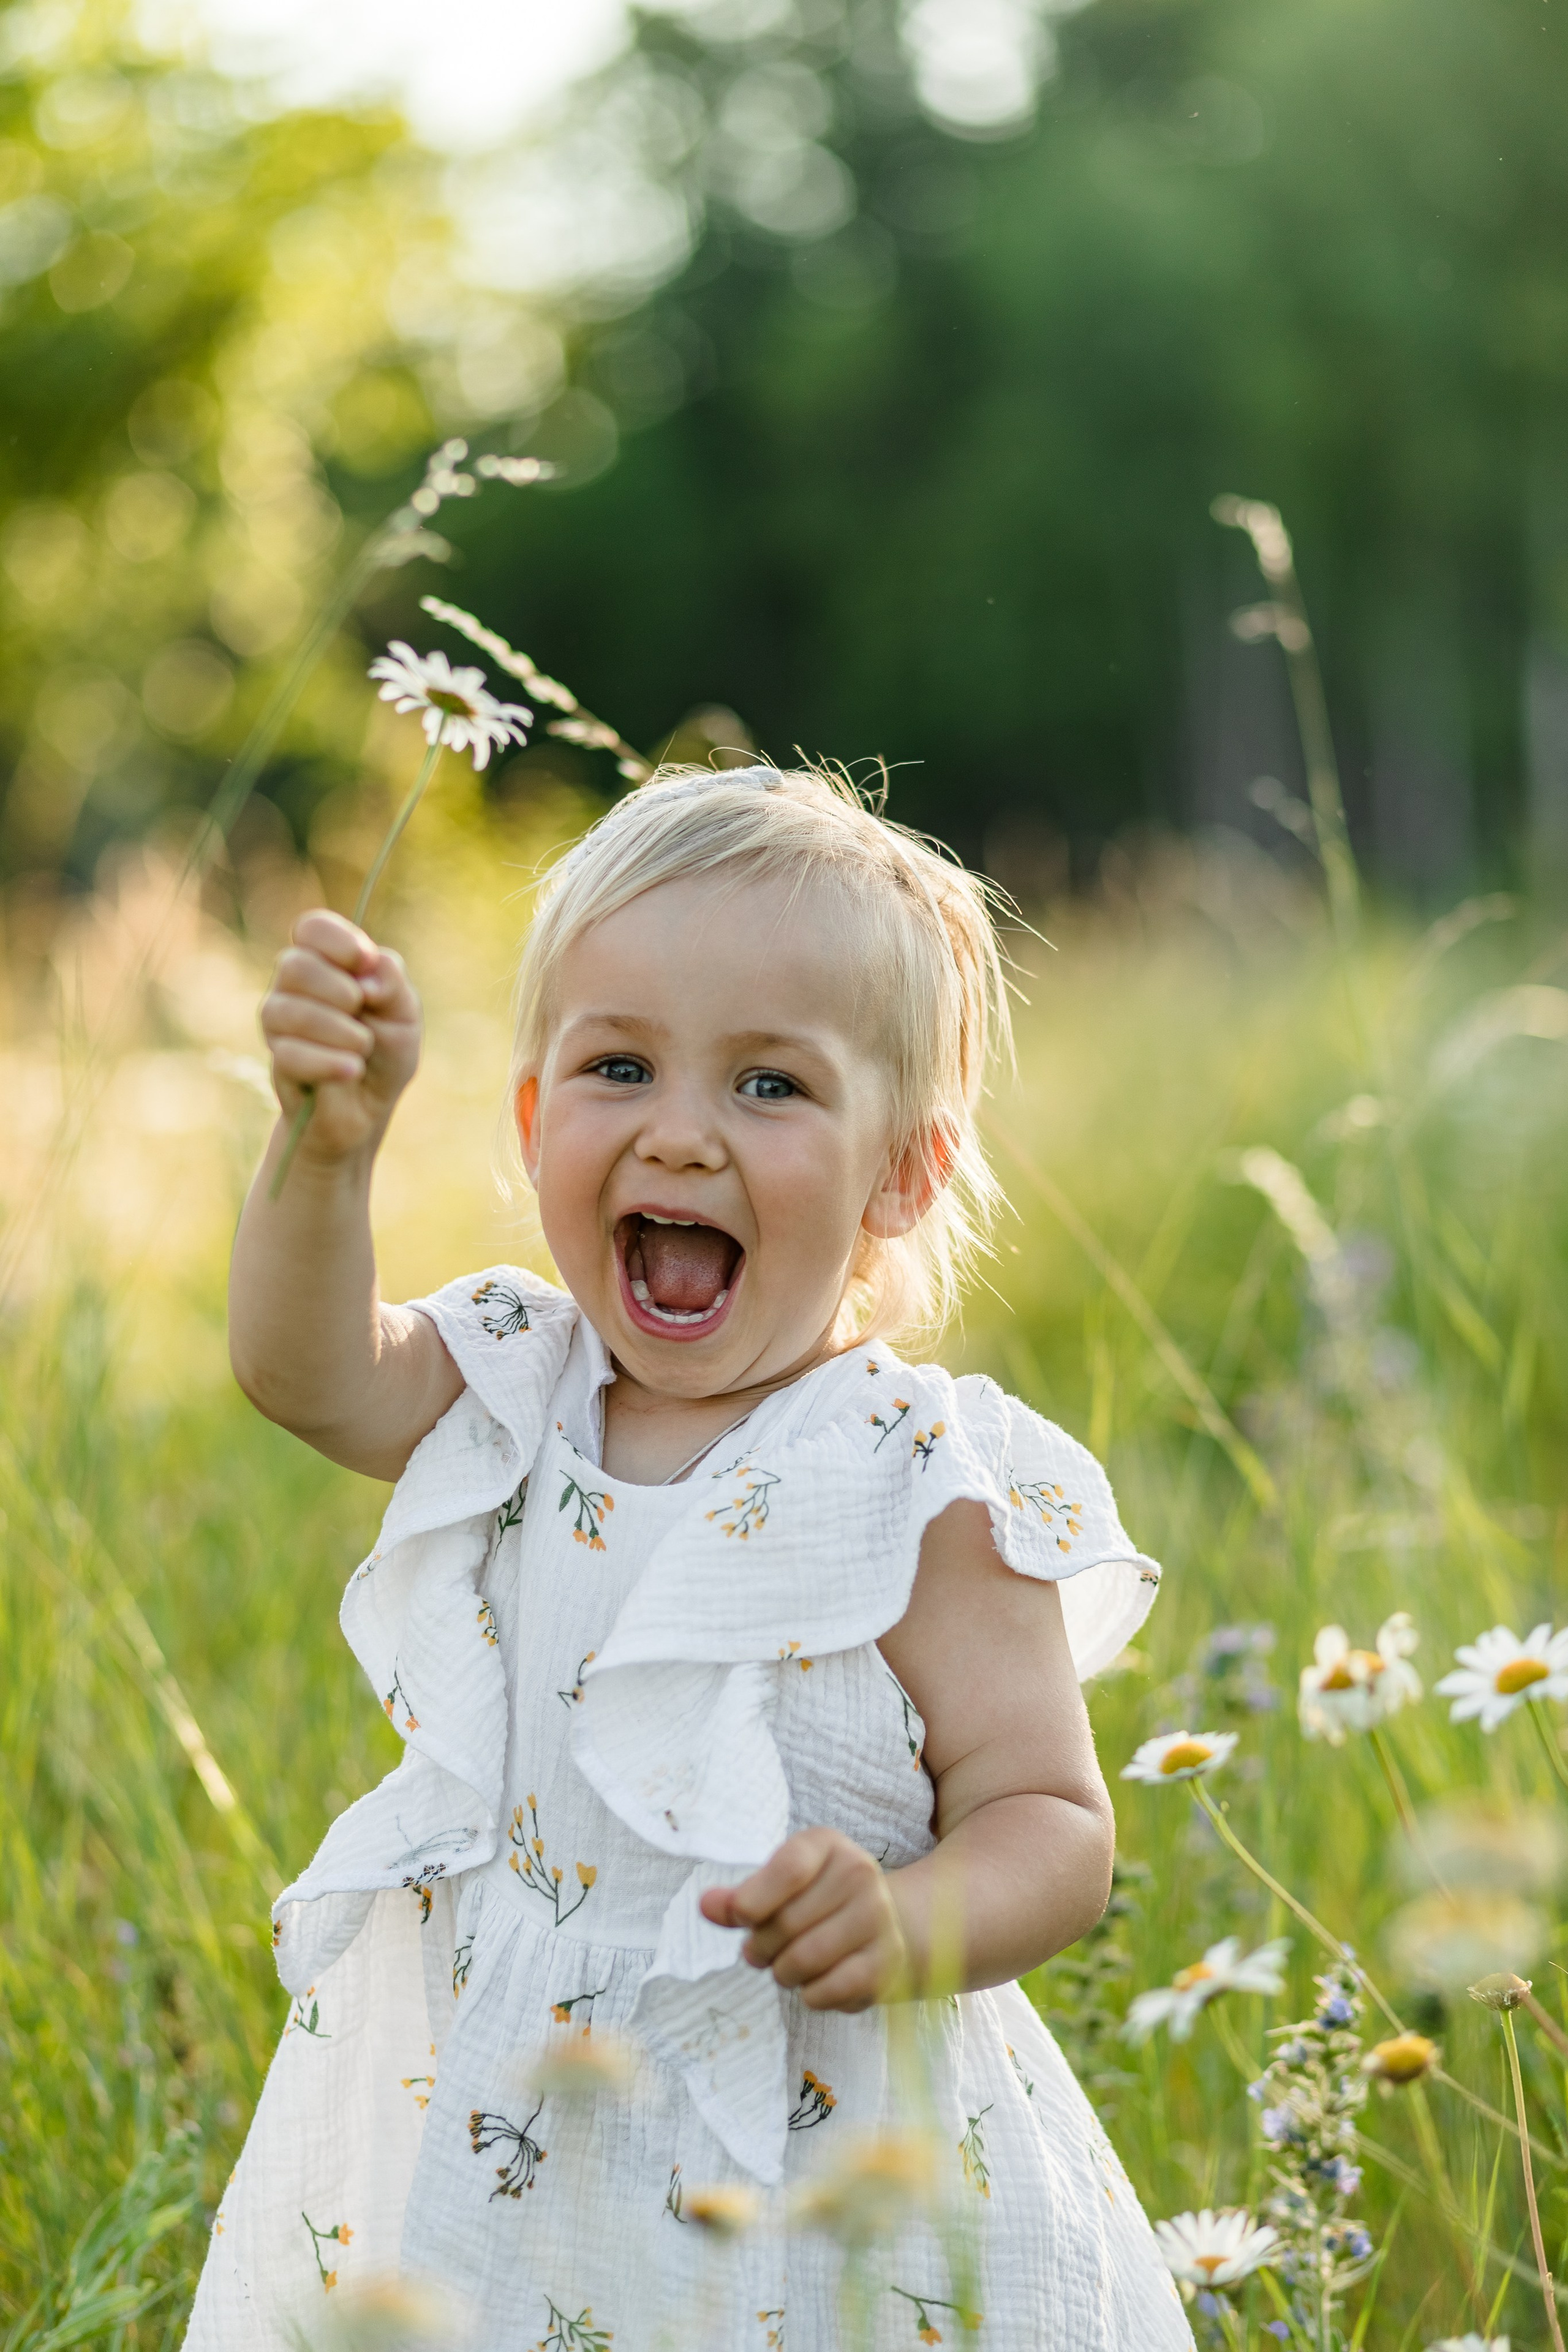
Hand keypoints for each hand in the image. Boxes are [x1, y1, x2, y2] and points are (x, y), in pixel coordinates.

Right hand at [260, 909, 421, 1161]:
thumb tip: (365, 977)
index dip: (337, 941)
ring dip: (338, 1030)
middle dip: (339, 990)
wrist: (368, 1110)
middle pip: (294, 965)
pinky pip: (290, 1054)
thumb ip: (391, 981)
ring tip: (362, 1049)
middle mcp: (294, 987)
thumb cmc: (386, 1052)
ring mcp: (280, 1024)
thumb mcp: (405, 1012)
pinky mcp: (278, 1062)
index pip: (311, 927)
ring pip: (287, 1010)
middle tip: (363, 1012)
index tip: (364, 963)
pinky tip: (352, 1070)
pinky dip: (329, 1062)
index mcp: (326, 963)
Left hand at [699, 1828, 911, 2012]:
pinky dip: (809, 1995)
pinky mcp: (885, 1962)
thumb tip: (705, 1905)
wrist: (878, 1926)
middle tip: (759, 1952)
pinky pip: (828, 1990)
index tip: (739, 1918)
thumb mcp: (776, 1888)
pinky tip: (814, 1984)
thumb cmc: (813, 1903)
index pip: (787, 1870)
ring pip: (804, 1960)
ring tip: (784, 1967)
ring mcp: (878, 1917)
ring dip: (782, 1973)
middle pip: (787, 1922)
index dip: (751, 1901)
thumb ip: (739, 1899)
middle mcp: (860, 1873)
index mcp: (827, 1845)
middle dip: (761, 1946)